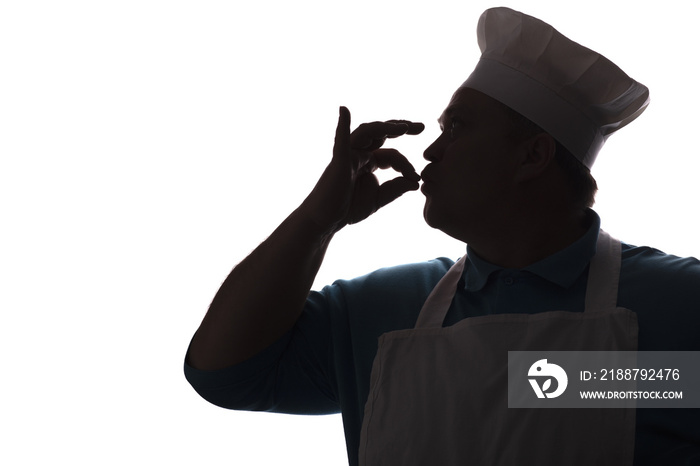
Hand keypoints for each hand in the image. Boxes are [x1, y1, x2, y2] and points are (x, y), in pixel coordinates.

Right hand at [301, 106, 423, 234]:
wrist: (326, 221)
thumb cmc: (348, 209)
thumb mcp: (379, 199)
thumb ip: (396, 189)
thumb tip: (416, 181)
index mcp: (369, 162)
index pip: (393, 155)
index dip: (406, 164)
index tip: (416, 177)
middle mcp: (359, 154)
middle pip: (382, 134)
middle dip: (402, 128)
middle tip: (422, 127)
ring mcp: (348, 155)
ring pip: (367, 132)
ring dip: (385, 127)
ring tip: (404, 128)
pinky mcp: (338, 161)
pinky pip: (340, 140)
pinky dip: (341, 124)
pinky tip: (344, 111)